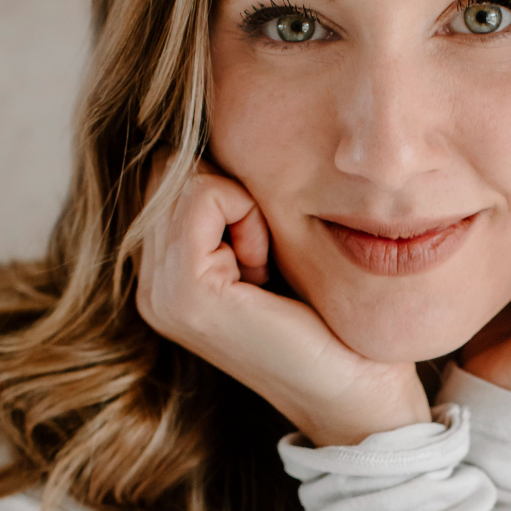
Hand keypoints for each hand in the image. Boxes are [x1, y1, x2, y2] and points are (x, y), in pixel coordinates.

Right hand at [135, 160, 429, 446]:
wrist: (360, 391)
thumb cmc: (334, 317)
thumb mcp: (275, 244)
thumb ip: (237, 202)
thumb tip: (222, 119)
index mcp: (166, 275)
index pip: (171, 171)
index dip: (231, 189)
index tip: (267, 252)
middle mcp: (150, 285)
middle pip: (172, 168)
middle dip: (232, 193)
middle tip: (268, 260)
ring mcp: (159, 293)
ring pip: (186, 176)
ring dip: (244, 207)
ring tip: (267, 270)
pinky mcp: (185, 294)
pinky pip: (204, 195)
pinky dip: (246, 216)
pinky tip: (265, 272)